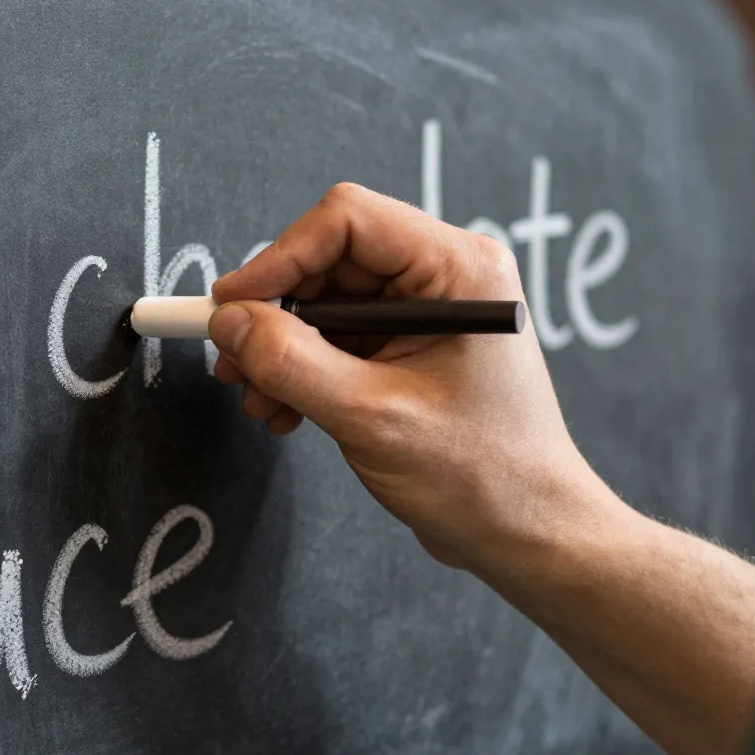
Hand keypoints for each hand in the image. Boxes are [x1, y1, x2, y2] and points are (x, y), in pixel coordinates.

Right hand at [209, 184, 619, 572]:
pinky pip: (338, 338)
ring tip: (257, 398)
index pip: (347, 221)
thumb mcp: (372, 417)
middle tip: (233, 361)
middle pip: (330, 260)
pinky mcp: (410, 349)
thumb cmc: (483, 476)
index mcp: (459, 269)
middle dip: (273, 312)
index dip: (278, 257)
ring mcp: (428, 314)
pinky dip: (301, 370)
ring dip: (280, 349)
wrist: (525, 533)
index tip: (230, 304)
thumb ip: (291, 363)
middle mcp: (446, 278)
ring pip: (325, 302)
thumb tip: (229, 323)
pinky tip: (283, 410)